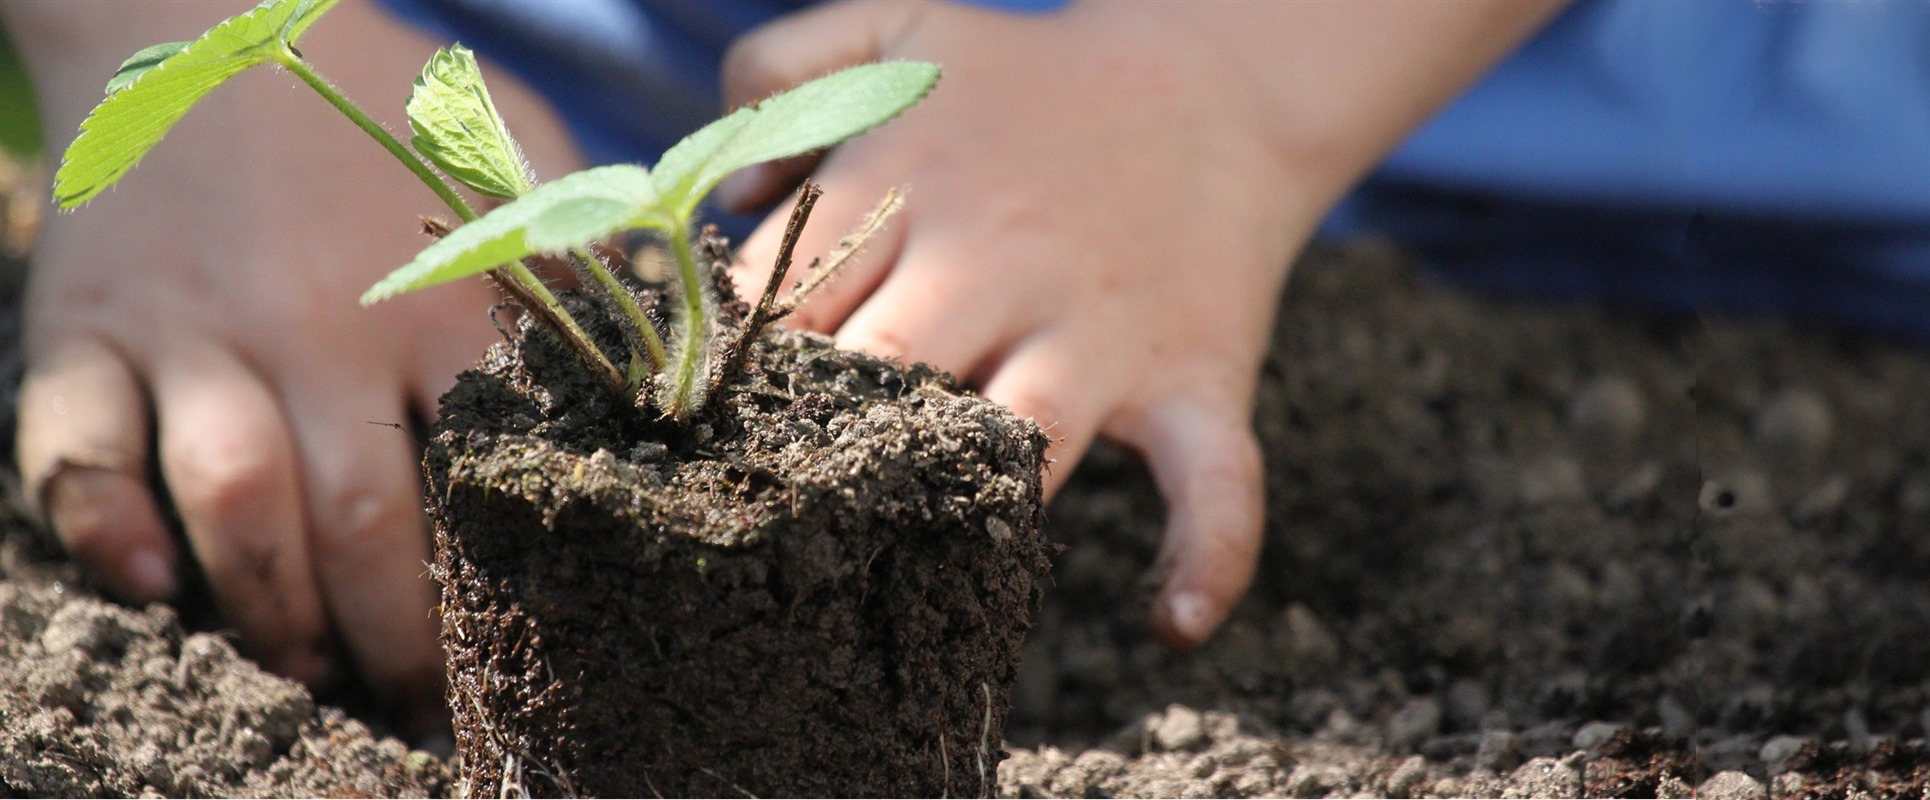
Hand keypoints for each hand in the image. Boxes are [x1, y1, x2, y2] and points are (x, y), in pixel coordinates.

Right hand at [9, 0, 579, 727]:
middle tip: (415, 706)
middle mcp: (317, 324)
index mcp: (437, 297)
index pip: (487, 477)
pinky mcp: (89, 325)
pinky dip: (102, 528)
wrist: (204, 7)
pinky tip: (150, 588)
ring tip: (308, 671)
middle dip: (394, 644)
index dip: (506, 590)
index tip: (523, 656)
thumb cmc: (380, 99)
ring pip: (233, 505)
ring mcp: (195, 327)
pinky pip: (75, 448)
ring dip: (271, 613)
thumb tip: (676, 342)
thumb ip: (581, 249)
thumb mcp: (511, 149)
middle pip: (363, 523)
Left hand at [720, 1, 1315, 644]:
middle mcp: (999, 264)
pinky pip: (1216, 480)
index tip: (703, 420)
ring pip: (1017, 438)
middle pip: (880, 373)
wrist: (1214, 83)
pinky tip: (1170, 623)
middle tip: (774, 501)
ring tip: (909, 558)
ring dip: (963, 499)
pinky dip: (1208, 555)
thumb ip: (780, 66)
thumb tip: (730, 200)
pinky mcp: (1196, 379)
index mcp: (913, 185)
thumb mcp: (898, 26)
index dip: (736, 366)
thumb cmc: (1030, 81)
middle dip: (822, 439)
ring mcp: (1100, 331)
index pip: (788, 297)